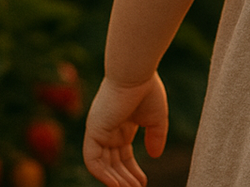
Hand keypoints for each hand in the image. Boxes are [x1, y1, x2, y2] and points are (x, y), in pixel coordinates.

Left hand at [83, 72, 168, 186]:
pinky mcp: (93, 131)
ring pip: (103, 164)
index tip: (143, 182)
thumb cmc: (148, 90)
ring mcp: (99, 131)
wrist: (136, 74)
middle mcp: (108, 129)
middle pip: (113, 162)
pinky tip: (116, 184)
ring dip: (115, 179)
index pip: (123, 154)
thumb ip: (156, 137)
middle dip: (125, 178)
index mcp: (121, 125)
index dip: (132, 170)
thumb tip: (155, 156)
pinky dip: (102, 174)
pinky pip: (92, 159)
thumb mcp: (157, 118)